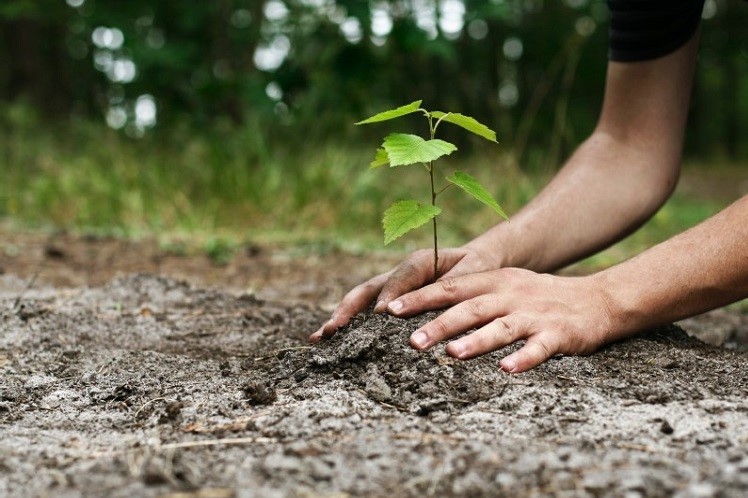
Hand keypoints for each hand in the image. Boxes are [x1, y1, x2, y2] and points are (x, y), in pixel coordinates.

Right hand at [309, 245, 501, 342]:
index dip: (389, 295)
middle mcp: (399, 274)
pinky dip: (349, 325)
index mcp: (420, 262)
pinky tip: (332, 341)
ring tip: (319, 338)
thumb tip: (431, 304)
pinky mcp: (391, 300)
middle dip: (348, 310)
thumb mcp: (473, 272)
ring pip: (361, 301)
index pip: (400, 278)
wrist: (478, 262)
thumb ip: (452, 285)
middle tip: (332, 330)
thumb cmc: (478, 268)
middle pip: (367, 290)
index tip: (380, 315)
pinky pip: (367, 311)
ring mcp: (392, 288)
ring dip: (340, 318)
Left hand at [387, 268, 615, 372]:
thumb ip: (470, 294)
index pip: (451, 287)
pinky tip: (506, 370)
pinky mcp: (558, 335)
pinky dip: (523, 359)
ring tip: (452, 355)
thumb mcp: (505, 286)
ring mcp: (534, 315)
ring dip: (476, 341)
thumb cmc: (539, 297)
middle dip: (440, 324)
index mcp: (494, 282)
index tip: (390, 309)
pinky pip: (538, 348)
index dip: (420, 297)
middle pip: (470, 308)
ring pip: (501, 327)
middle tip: (411, 341)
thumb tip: (424, 310)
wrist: (597, 299)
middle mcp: (511, 295)